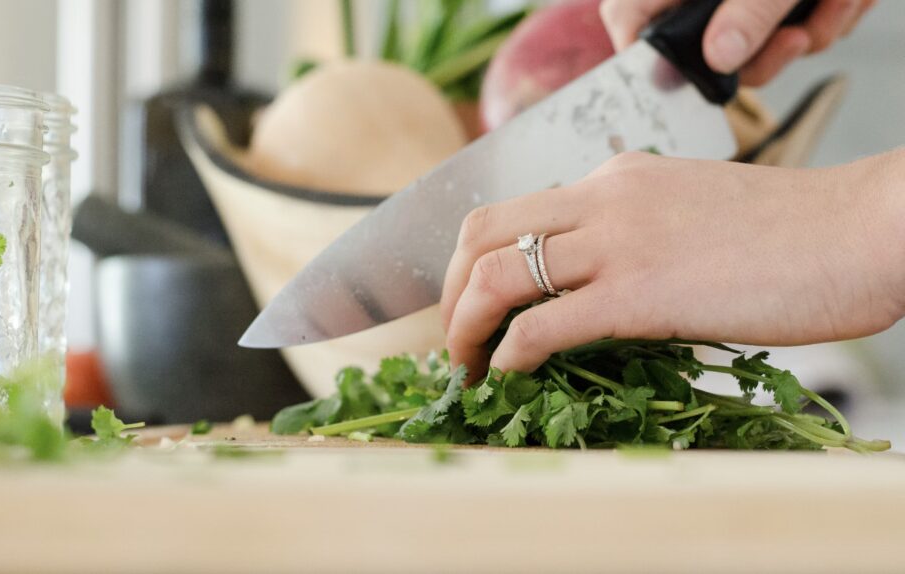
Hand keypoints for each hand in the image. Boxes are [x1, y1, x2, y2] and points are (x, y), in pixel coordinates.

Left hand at [440, 150, 904, 381]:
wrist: (859, 232)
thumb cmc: (789, 235)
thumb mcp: (690, 211)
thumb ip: (634, 234)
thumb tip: (592, 286)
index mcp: (614, 178)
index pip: (513, 210)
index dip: (474, 261)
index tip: (472, 304)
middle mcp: (602, 198)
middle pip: (480, 232)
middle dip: (449, 291)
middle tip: (453, 339)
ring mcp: (617, 242)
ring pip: (496, 275)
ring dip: (464, 327)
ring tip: (465, 367)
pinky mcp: (640, 293)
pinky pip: (543, 325)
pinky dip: (509, 354)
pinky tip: (508, 374)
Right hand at [599, 0, 875, 85]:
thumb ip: (750, 9)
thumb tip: (720, 59)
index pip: (629, 18)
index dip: (638, 56)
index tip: (668, 83)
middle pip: (705, 53)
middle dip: (762, 54)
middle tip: (795, 37)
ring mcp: (740, 5)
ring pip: (757, 51)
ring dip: (808, 34)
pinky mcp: (777, 9)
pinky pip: (793, 37)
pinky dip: (824, 20)